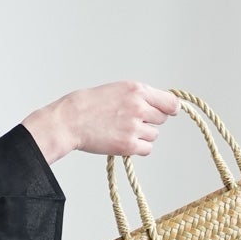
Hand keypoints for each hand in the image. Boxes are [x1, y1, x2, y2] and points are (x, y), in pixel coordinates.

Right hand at [23, 81, 179, 163]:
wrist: (70, 120)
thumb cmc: (89, 105)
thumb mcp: (117, 90)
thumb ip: (139, 96)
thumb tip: (160, 106)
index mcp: (137, 90)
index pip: (170, 101)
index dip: (170, 108)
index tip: (169, 112)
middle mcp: (139, 107)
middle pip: (162, 119)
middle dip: (150, 121)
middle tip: (131, 122)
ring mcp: (134, 127)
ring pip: (154, 135)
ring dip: (143, 135)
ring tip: (122, 131)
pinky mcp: (128, 145)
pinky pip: (147, 149)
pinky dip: (138, 148)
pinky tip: (123, 142)